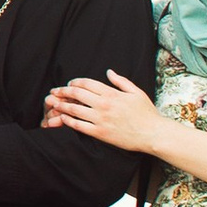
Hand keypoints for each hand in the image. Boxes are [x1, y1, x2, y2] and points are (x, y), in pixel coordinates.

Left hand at [44, 71, 160, 143]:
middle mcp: (104, 105)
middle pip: (77, 94)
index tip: (69, 84)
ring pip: (75, 109)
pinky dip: (68, 121)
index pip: (86, 83)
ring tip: (53, 104)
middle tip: (55, 91)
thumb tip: (108, 71)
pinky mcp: (100, 133)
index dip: (75, 82)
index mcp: (112, 93)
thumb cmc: (147, 114)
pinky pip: (79, 126)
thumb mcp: (136, 92)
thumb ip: (121, 81)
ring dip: (61, 105)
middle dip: (63, 91)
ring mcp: (101, 119)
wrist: (153, 134)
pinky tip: (63, 118)